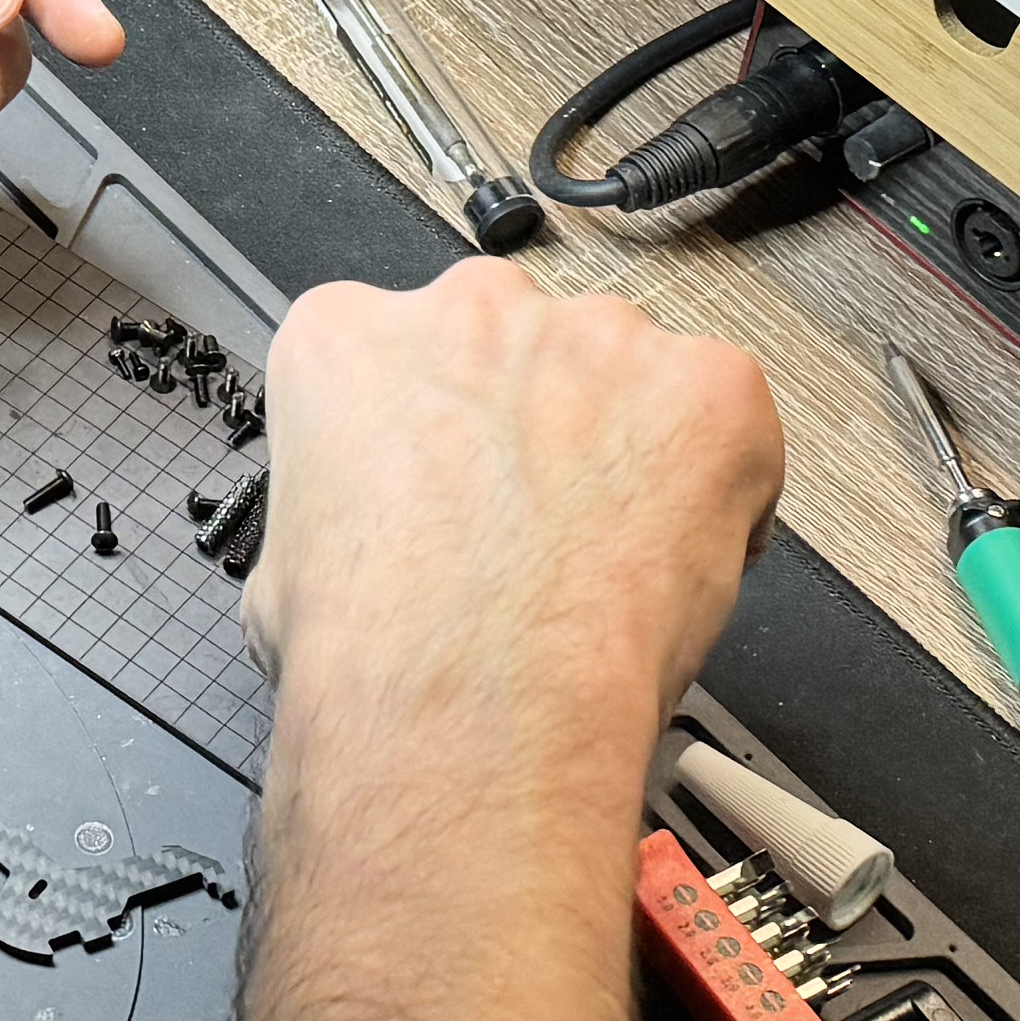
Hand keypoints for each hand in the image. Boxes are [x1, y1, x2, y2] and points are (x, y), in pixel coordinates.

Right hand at [242, 262, 781, 834]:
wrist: (470, 711)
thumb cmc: (377, 656)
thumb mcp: (291, 561)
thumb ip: (349, 497)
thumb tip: (373, 533)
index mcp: (348, 340)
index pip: (402, 351)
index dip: (439, 432)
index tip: (456, 481)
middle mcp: (470, 309)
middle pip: (522, 351)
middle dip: (537, 428)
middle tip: (537, 528)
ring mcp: (594, 337)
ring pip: (627, 382)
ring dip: (626, 453)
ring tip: (604, 562)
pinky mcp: (705, 385)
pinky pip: (728, 421)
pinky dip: (720, 486)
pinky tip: (671, 562)